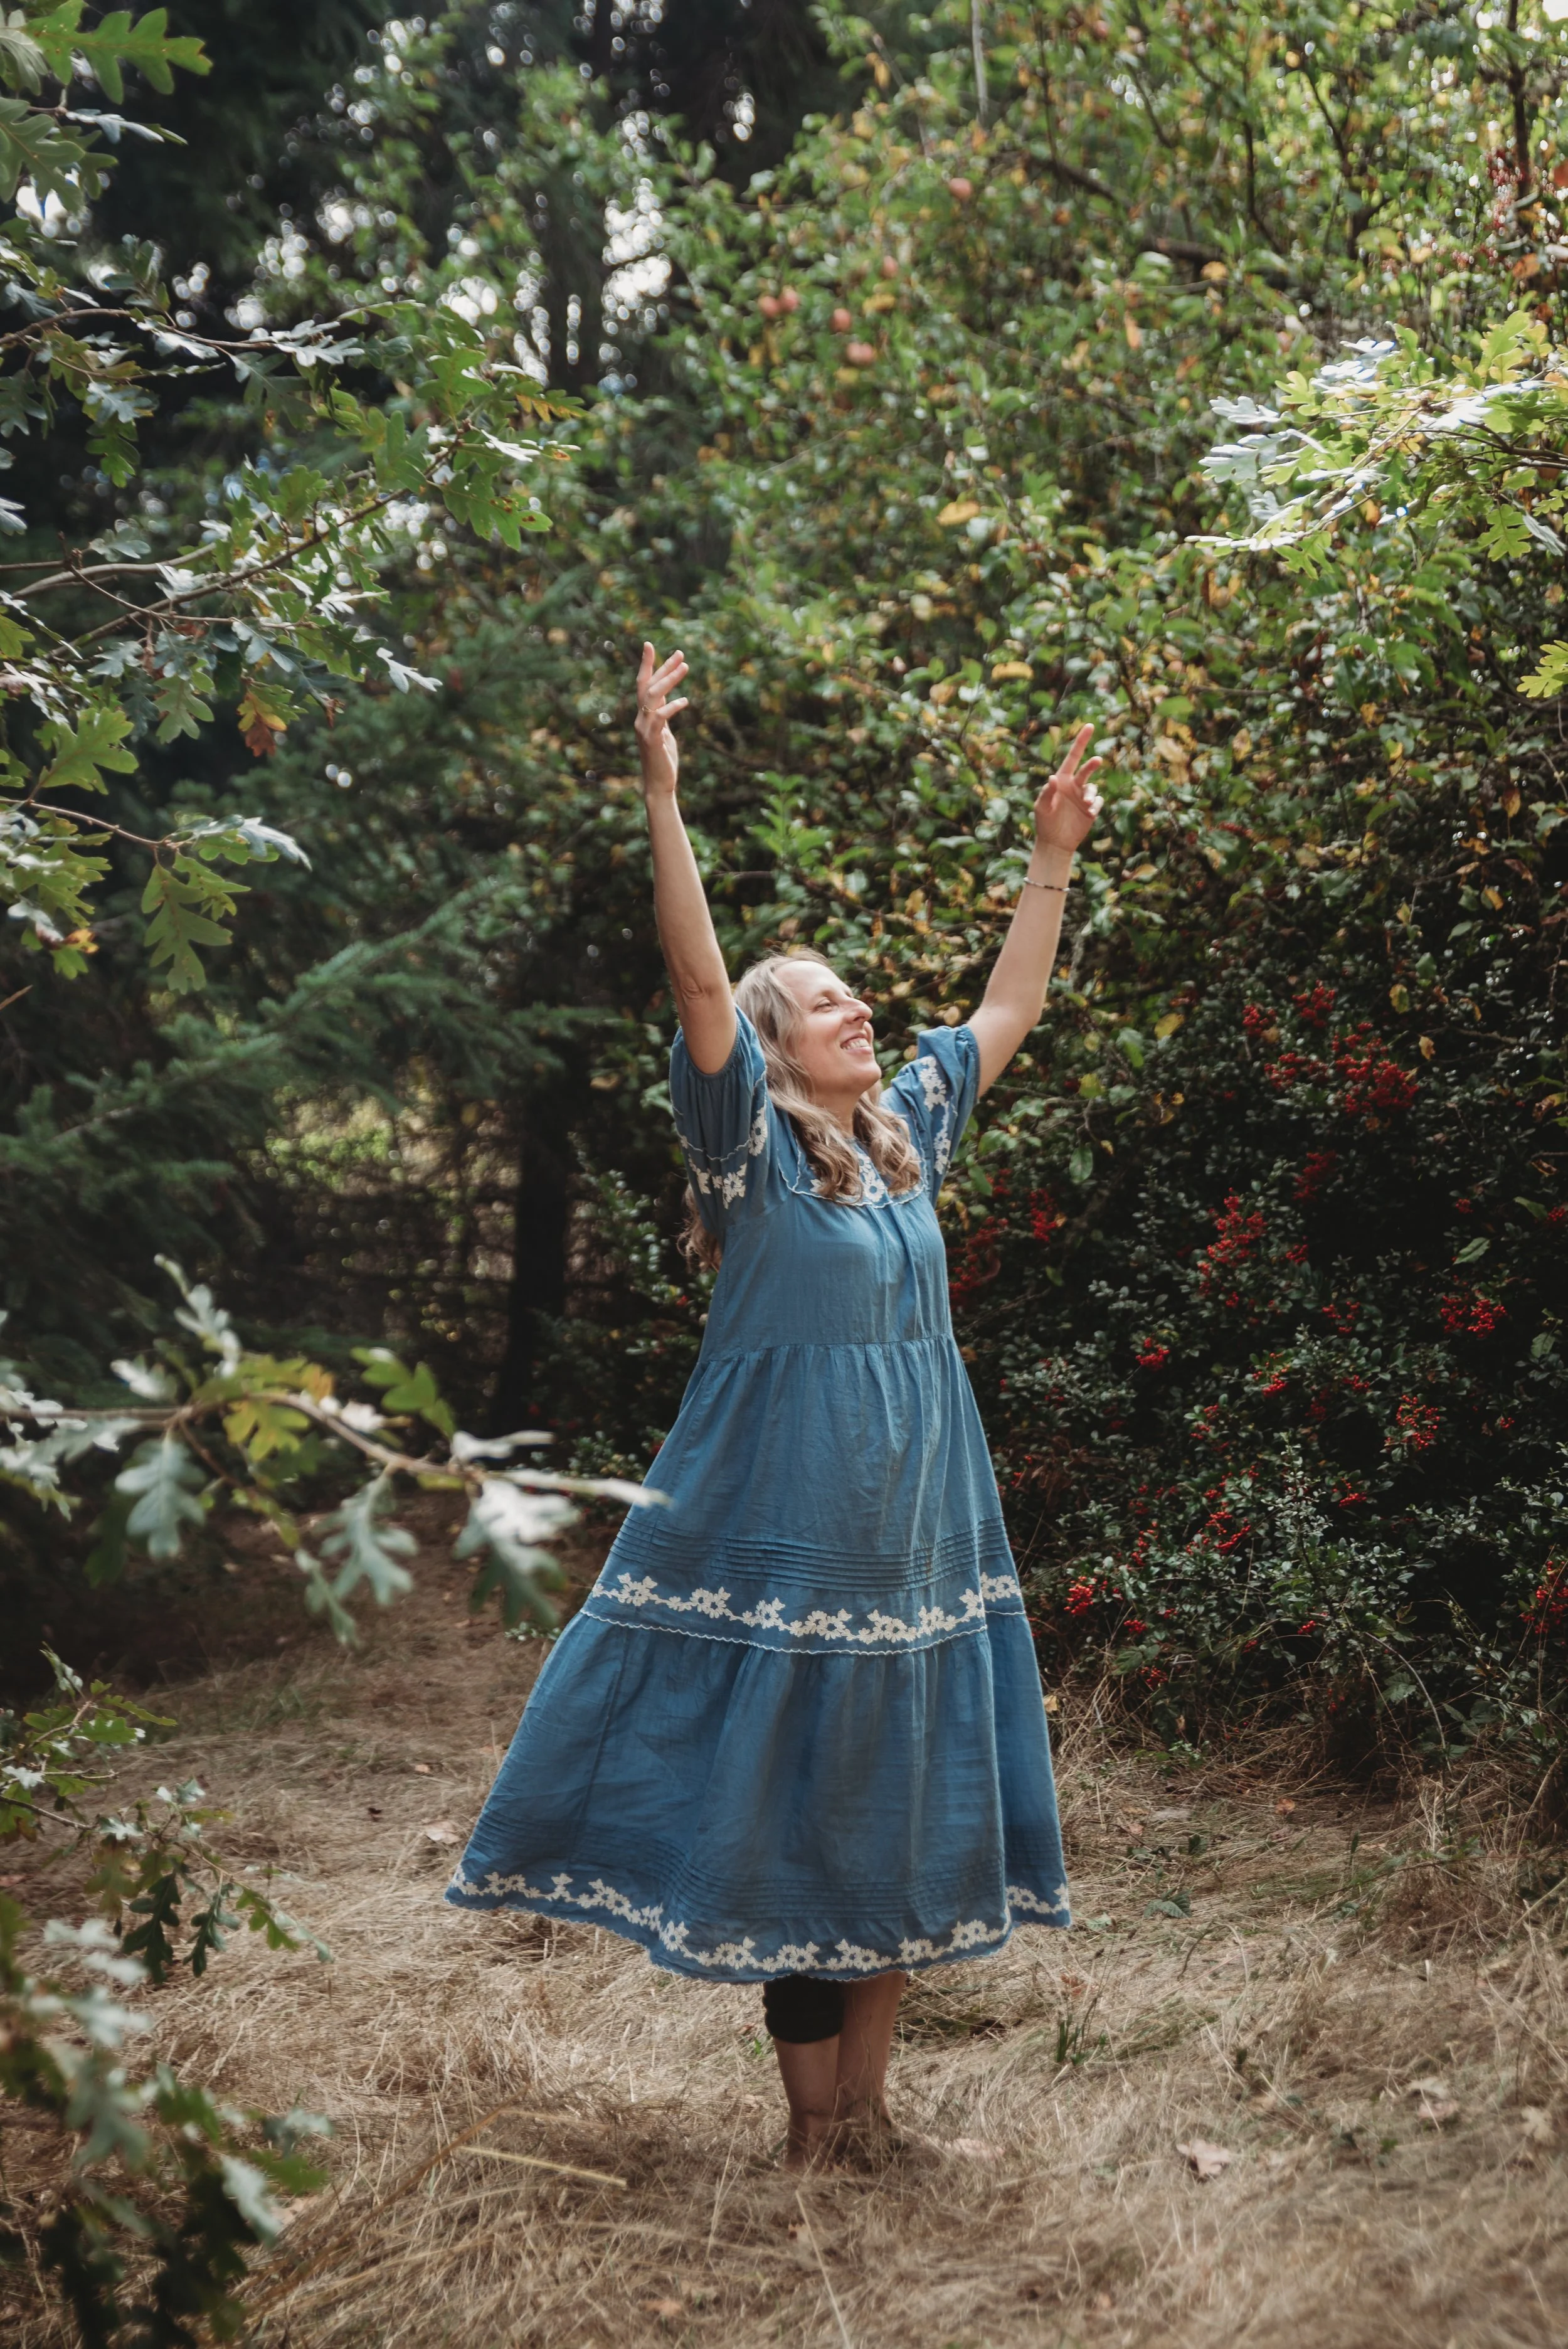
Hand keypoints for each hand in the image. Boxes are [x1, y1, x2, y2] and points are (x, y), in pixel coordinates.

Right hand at [635, 642, 688, 798]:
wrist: (658, 784)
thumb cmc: (663, 759)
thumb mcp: (664, 732)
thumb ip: (663, 715)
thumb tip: (670, 699)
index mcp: (644, 715)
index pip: (644, 685)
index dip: (647, 664)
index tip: (650, 645)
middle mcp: (640, 719)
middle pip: (649, 686)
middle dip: (663, 667)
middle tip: (681, 653)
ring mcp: (644, 729)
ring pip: (653, 697)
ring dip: (669, 680)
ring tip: (685, 667)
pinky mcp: (652, 740)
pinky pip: (661, 718)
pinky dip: (672, 707)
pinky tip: (685, 701)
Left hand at [1032, 723, 1103, 855]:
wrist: (1055, 843)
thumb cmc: (1044, 823)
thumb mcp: (1041, 808)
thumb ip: (1047, 793)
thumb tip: (1052, 778)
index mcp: (1061, 780)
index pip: (1072, 757)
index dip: (1080, 742)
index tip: (1089, 726)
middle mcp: (1074, 785)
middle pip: (1087, 769)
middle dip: (1092, 764)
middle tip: (1097, 760)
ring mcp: (1083, 797)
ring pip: (1093, 788)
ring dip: (1091, 794)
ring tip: (1086, 805)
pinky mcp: (1091, 809)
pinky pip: (1098, 801)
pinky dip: (1096, 805)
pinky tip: (1089, 812)